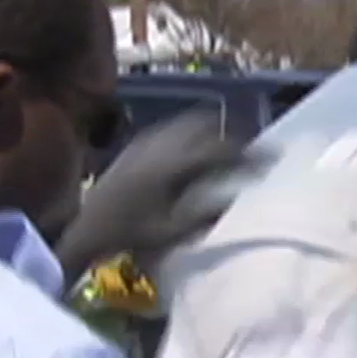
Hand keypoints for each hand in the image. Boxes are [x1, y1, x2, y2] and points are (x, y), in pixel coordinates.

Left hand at [55, 111, 260, 283]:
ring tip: (228, 144)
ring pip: (188, 122)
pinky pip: (172, 128)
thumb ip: (206, 213)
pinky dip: (191, 133)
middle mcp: (160, 145)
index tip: (270, 157)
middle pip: (206, 125)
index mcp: (172, 166)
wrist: (86, 226)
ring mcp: (146, 141)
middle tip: (252, 147)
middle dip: (232, 133)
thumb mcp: (172, 231)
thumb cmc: (130, 235)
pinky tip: (195, 148)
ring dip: (211, 129)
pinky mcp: (137, 144)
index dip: (249, 152)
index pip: (220, 150)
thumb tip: (239, 199)